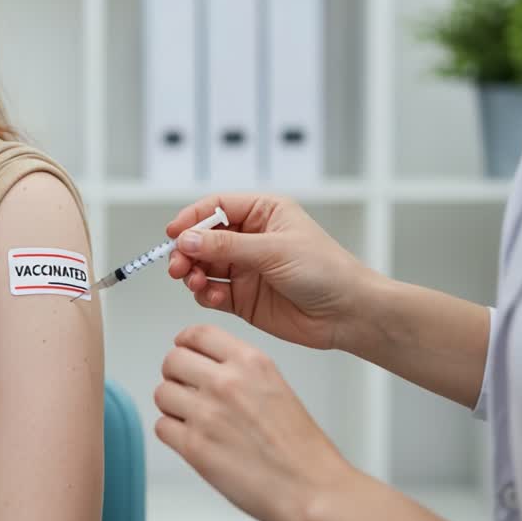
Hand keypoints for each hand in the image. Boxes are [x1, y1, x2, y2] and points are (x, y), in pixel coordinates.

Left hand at [154, 325, 355, 520]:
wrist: (313, 490)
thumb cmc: (301, 449)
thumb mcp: (276, 388)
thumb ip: (240, 373)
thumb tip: (206, 368)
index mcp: (251, 362)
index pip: (198, 334)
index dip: (185, 344)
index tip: (184, 351)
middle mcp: (226, 382)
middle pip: (172, 361)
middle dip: (176, 376)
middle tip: (186, 391)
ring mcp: (207, 413)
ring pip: (162, 393)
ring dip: (173, 406)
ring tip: (194, 420)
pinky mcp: (194, 446)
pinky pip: (162, 427)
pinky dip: (173, 434)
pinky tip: (195, 441)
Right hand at [166, 194, 375, 350]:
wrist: (348, 314)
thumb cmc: (326, 271)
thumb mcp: (273, 250)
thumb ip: (226, 246)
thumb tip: (186, 239)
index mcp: (263, 213)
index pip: (215, 207)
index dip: (191, 218)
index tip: (174, 233)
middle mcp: (250, 239)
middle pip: (201, 238)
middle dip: (186, 251)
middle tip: (178, 266)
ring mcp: (245, 268)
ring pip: (202, 266)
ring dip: (193, 274)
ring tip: (196, 283)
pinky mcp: (241, 297)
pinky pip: (211, 291)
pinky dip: (206, 294)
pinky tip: (216, 297)